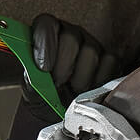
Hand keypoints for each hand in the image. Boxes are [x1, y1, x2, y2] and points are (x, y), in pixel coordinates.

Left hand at [5, 14, 120, 139]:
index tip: (43, 68)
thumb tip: (35, 71)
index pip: (46, 24)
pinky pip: (108, 64)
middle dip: (63, 66)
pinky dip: (97, 82)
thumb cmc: (44, 97)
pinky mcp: (108, 58)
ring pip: (90, 52)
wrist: (60, 115)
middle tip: (57, 84)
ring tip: (71, 91)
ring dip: (80, 78)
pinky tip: (87, 90)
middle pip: (71, 37)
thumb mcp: (32, 90)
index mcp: (46, 35)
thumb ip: (31, 78)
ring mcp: (91, 44)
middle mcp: (69, 34)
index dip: (45, 44)